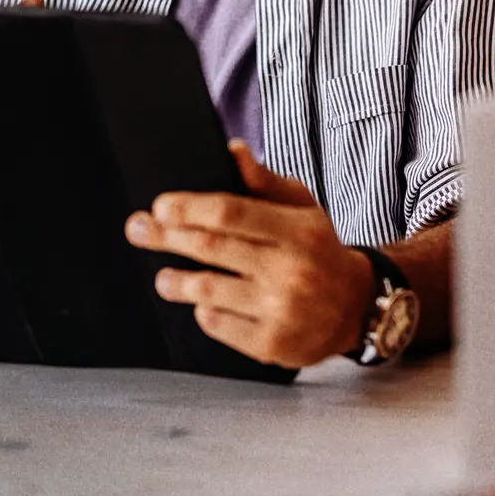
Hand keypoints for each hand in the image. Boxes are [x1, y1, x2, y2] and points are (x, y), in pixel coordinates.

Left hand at [125, 140, 375, 368]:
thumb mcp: (304, 210)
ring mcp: (280, 309)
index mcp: (297, 231)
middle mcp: (290, 269)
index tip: (160, 206)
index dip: (190, 208)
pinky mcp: (271, 344)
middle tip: (138, 230)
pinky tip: (203, 304)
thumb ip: (266, 183)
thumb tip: (233, 151)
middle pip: (211, 248)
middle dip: (166, 237)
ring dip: (176, 281)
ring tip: (164, 277)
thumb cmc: (320, 251)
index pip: (232, 213)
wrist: (356, 307)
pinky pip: (219, 324)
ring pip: (208, 290)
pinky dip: (205, 312)